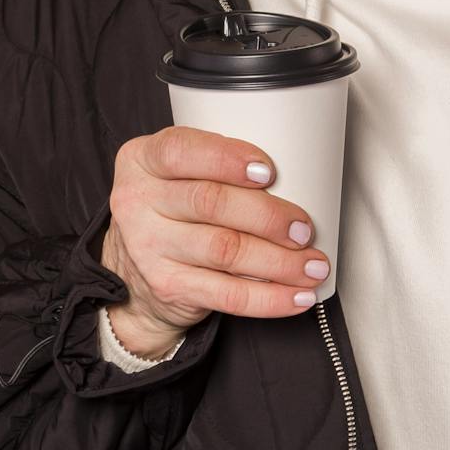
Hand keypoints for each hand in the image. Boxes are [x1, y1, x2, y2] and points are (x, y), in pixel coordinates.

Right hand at [101, 125, 327, 356]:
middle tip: (304, 228)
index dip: (227, 159)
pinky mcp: (168, 287)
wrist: (137, 272)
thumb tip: (297, 179)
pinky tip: (297, 295)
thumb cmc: (175, 210)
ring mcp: (149, 247)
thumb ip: (216, 165)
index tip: (269, 172)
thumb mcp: (178, 174)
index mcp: (143, 160)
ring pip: (225, 250)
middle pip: (210, 202)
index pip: (180, 151)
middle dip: (267, 216)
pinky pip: (228, 295)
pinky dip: (270, 298)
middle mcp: (138, 202)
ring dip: (279, 260)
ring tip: (312, 264)